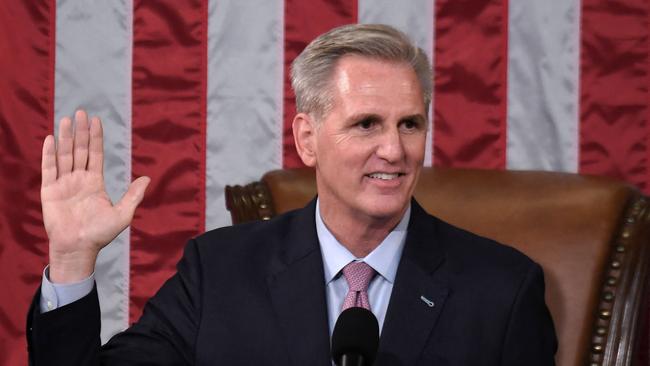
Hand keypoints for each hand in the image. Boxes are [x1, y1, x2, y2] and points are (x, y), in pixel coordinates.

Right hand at [41, 110, 149, 282]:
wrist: (79, 248)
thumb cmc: (100, 234)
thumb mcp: (123, 214)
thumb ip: (133, 195)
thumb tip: (148, 178)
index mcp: (95, 183)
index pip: (95, 155)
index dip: (95, 138)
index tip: (96, 120)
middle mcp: (78, 180)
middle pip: (79, 150)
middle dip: (80, 131)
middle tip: (81, 112)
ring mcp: (63, 184)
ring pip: (64, 155)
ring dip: (65, 137)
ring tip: (66, 119)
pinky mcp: (49, 191)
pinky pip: (49, 168)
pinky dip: (49, 153)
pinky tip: (52, 138)